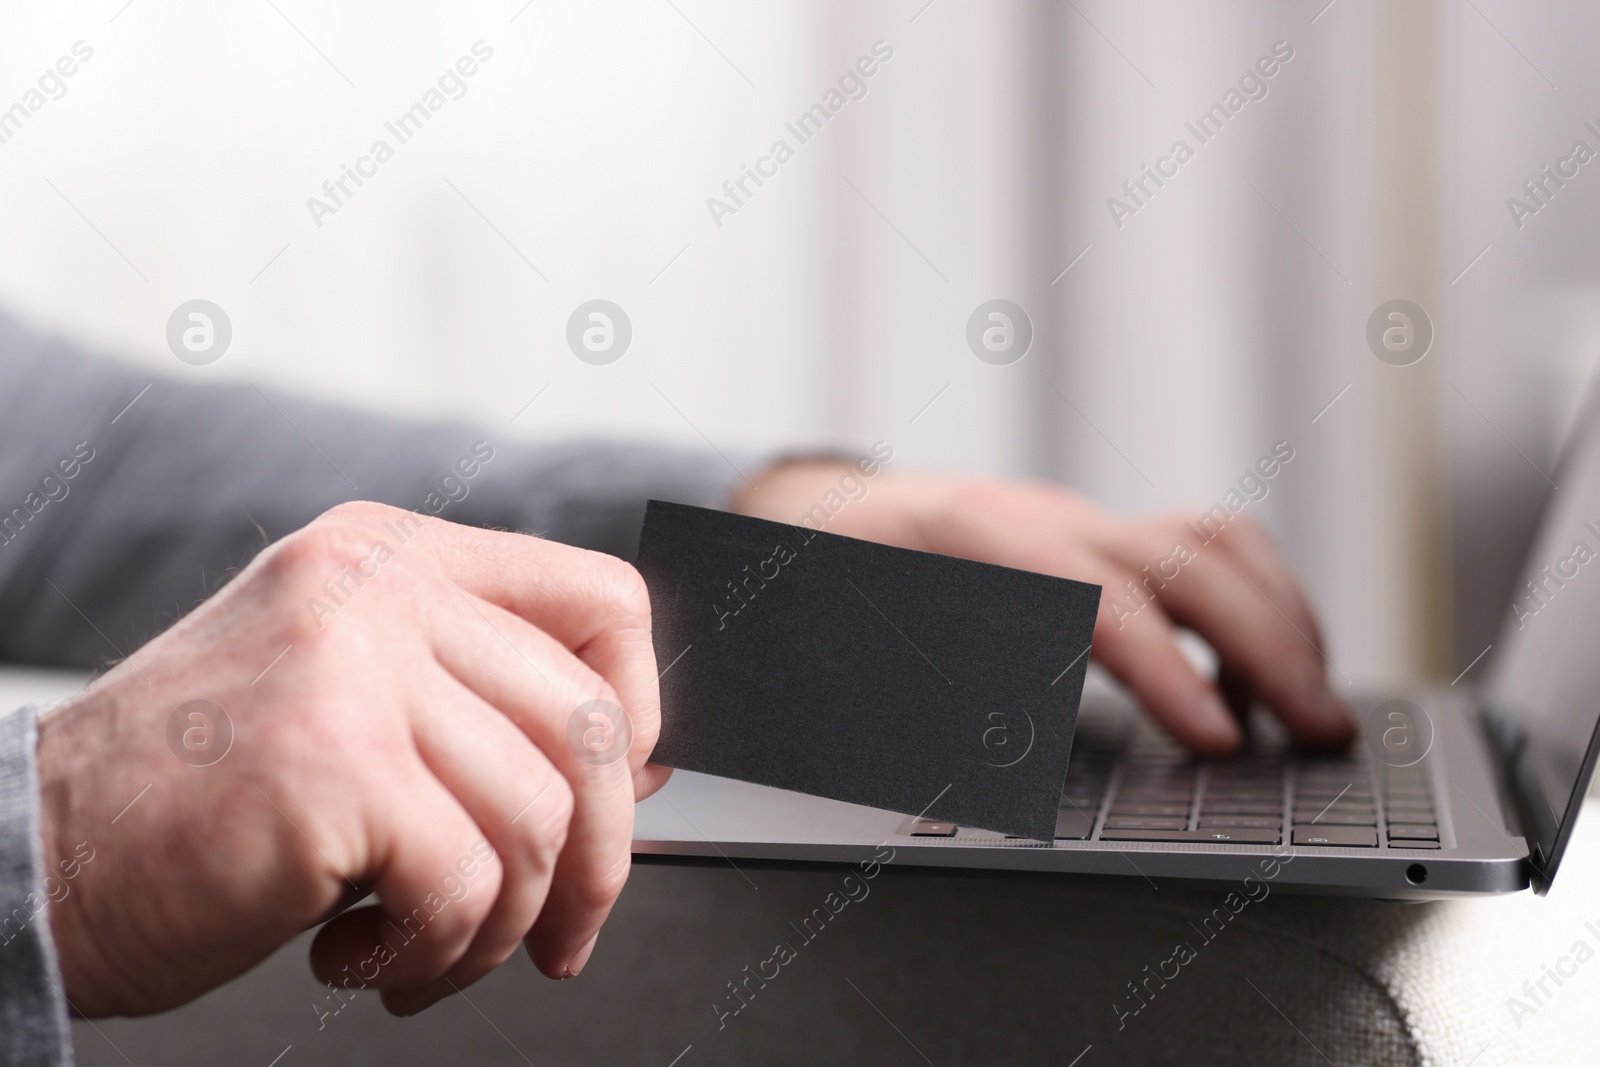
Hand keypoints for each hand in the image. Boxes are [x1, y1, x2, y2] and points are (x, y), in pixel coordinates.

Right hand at [36, 502, 660, 1016]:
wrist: (29, 856)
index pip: (601, 598)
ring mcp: (352, 665)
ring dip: (502, 924)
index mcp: (391, 558)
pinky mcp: (331, 762)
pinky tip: (357, 959)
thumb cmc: (191, 800)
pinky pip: (469, 882)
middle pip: (592, 720)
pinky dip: (435, 955)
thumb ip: (474, 701)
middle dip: (600, 858)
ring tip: (425, 951)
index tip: (624, 795)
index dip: (642, 708)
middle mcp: (376, 588)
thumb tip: (638, 763)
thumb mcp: (346, 697)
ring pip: (540, 814)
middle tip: (560, 932)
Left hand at [735, 462, 1353, 754]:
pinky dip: (1261, 606)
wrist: (829, 515)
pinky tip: (1273, 675)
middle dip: (1265, 647)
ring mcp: (1082, 518)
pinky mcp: (1108, 536)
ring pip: (1215, 543)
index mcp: (971, 538)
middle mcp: (1043, 515)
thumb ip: (928, 692)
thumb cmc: (838, 585)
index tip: (1221, 740)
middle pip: (1184, 560)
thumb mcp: (852, 644)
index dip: (1165, 670)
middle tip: (1322, 735)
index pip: (1093, 599)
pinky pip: (1211, 549)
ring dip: (1282, 621)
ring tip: (1322, 708)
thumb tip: (1019, 760)